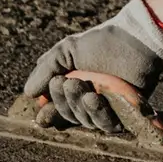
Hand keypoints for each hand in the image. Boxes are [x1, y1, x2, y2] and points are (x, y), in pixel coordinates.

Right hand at [22, 0, 162, 132]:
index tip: (41, 109)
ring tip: (83, 88)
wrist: (134, 38)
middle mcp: (89, 103)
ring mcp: (108, 110)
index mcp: (74, 91)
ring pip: (88, 121)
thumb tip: (28, 93)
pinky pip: (110, 123)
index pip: (56, 110)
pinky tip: (95, 98)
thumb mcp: (67, 51)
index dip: (48, 113)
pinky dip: (100, 113)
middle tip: (68, 82)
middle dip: (65, 101)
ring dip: (82, 107)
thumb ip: (46, 69)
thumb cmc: (101, 42)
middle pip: (71, 115)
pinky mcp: (126, 114)